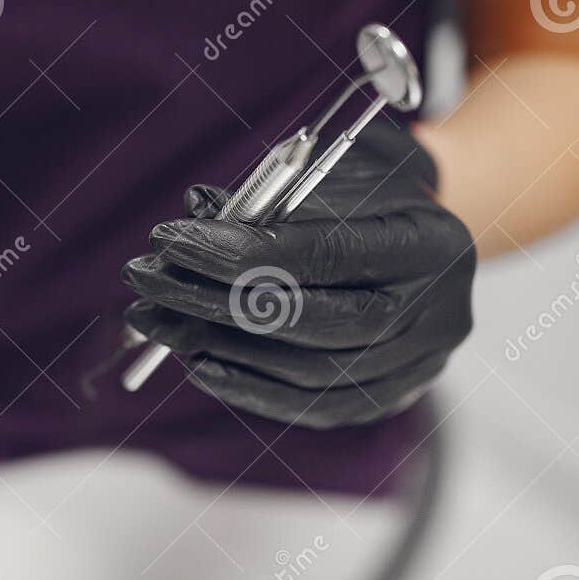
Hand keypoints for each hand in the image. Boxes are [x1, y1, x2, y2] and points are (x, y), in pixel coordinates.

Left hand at [122, 123, 475, 427]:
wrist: (432, 248)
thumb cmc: (375, 199)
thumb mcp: (336, 174)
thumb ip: (273, 194)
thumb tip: (196, 211)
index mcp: (429, 244)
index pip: (323, 254)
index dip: (238, 251)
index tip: (169, 239)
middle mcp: (434, 314)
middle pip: (309, 320)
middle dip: (212, 300)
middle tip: (144, 280)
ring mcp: (416, 368)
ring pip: (303, 371)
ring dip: (216, 345)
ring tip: (156, 320)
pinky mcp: (388, 400)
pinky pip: (309, 404)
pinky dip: (247, 385)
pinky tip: (196, 361)